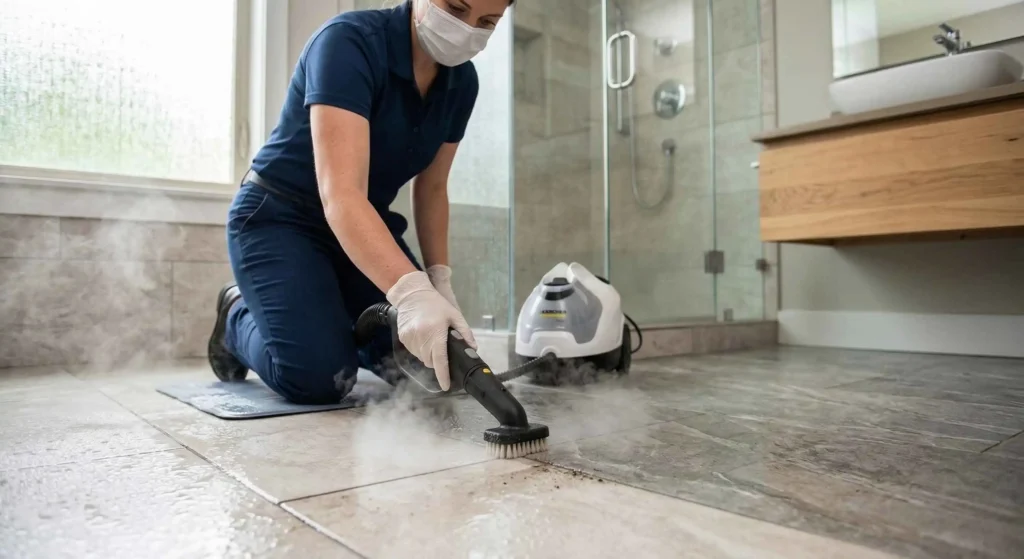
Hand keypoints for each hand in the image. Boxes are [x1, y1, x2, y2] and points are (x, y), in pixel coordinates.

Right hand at [386, 271, 476, 390]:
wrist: (412, 294)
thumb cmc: (436, 304)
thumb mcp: (455, 315)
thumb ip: (465, 333)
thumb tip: (473, 349)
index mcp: (436, 333)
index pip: (440, 360)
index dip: (443, 375)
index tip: (445, 386)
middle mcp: (421, 338)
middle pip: (430, 361)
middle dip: (437, 361)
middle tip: (441, 348)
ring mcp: (410, 339)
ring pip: (421, 358)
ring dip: (428, 355)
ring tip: (431, 339)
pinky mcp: (402, 338)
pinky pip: (413, 351)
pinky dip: (419, 349)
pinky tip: (422, 337)